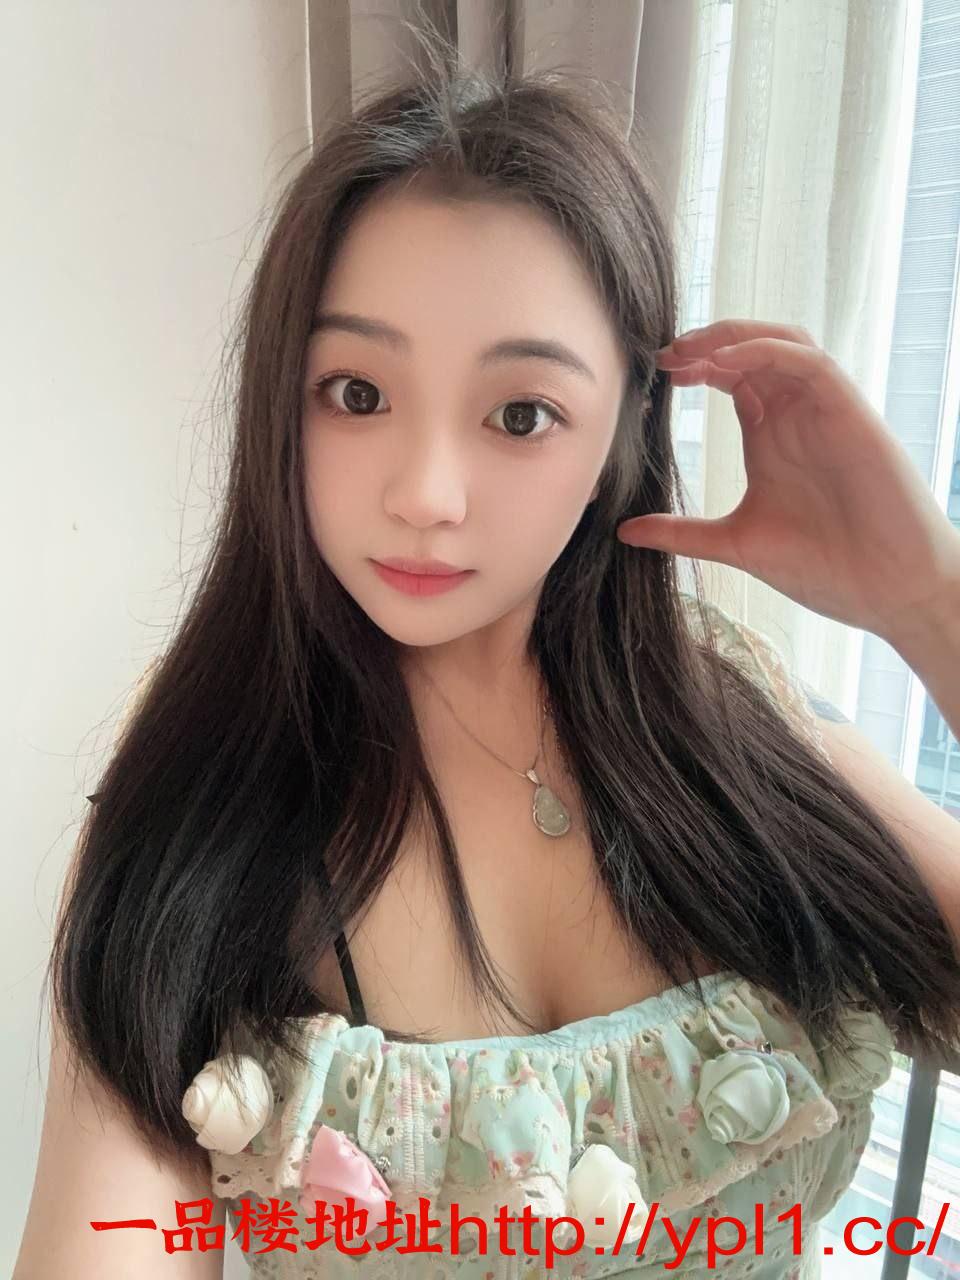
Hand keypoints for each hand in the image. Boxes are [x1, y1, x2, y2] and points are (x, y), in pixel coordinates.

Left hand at [616, 320, 959, 644]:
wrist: (888, 592)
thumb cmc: (826, 567)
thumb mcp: (736, 543)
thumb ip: (682, 532)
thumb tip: (624, 531)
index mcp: (770, 435)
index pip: (729, 377)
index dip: (692, 366)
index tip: (653, 376)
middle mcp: (795, 414)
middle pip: (750, 349)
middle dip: (704, 343)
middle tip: (662, 355)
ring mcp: (823, 411)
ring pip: (781, 342)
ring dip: (733, 336)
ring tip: (689, 351)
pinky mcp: (850, 414)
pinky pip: (809, 362)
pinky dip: (766, 352)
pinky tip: (725, 364)